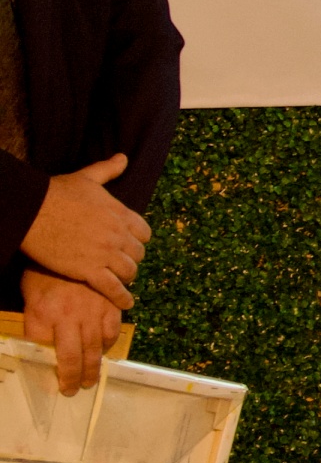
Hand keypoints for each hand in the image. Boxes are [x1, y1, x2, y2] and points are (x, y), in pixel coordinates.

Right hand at [21, 154, 148, 308]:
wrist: (33, 211)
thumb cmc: (57, 193)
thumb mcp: (87, 178)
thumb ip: (108, 170)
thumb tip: (123, 157)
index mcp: (121, 213)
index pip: (144, 232)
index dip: (138, 240)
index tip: (131, 244)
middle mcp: (118, 235)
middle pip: (138, 254)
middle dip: (132, 259)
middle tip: (124, 264)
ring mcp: (105, 253)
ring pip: (129, 271)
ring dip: (127, 277)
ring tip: (123, 282)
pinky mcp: (89, 271)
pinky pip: (113, 289)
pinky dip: (122, 298)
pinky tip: (126, 305)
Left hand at [22, 270, 123, 396]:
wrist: (69, 244)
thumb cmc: (44, 275)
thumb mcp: (31, 301)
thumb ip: (37, 325)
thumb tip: (44, 350)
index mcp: (48, 316)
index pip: (52, 354)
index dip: (58, 374)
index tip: (60, 388)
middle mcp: (72, 317)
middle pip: (77, 355)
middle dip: (77, 377)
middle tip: (78, 389)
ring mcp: (94, 310)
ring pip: (96, 346)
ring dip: (95, 366)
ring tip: (92, 378)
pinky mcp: (110, 303)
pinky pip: (114, 330)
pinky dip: (110, 343)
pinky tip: (105, 349)